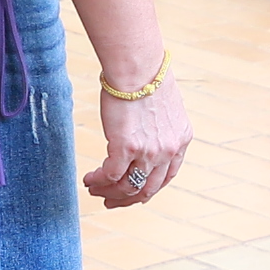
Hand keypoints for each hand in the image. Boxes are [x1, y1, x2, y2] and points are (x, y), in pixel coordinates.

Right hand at [88, 74, 189, 208]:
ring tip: (94, 190)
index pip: (166, 177)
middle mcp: (168, 150)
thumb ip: (158, 127)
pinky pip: (110, 176)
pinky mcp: (127, 148)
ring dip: (109, 192)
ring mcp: (149, 152)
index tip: (134, 194)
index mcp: (180, 140)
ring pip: (128, 186)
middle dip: (127, 200)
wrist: (138, 67)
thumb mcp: (164, 106)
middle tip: (110, 202)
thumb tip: (143, 133)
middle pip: (148, 188)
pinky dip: (98, 181)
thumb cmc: (146, 77)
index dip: (148, 189)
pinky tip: (89, 180)